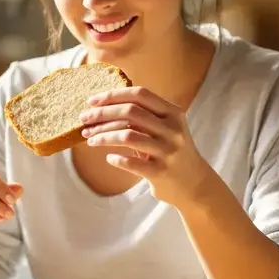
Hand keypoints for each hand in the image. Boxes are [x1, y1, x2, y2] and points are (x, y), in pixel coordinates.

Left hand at [79, 86, 214, 208]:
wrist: (195, 184)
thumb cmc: (172, 151)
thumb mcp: (166, 127)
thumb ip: (145, 115)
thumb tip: (103, 105)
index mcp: (173, 113)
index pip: (139, 94)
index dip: (113, 95)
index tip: (92, 101)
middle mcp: (172, 129)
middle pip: (130, 112)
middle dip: (102, 114)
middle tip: (84, 120)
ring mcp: (168, 151)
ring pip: (127, 135)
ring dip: (103, 136)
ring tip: (90, 139)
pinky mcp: (160, 172)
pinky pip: (131, 163)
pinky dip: (116, 159)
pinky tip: (109, 158)